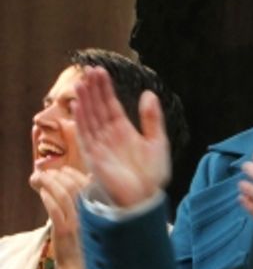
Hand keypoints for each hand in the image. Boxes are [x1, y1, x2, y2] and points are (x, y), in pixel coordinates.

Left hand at [28, 165, 88, 260]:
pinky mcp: (65, 231)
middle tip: (49, 173)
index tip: (63, 170)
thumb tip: (91, 176)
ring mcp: (78, 223)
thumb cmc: (84, 238)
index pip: (87, 184)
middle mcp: (90, 214)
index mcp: (98, 209)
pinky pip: (55, 212)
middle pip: (74, 187)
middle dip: (59, 176)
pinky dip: (48, 199)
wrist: (79, 263)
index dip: (74, 174)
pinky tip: (42, 193)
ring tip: (42, 179)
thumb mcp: (92, 216)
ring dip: (51, 183)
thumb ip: (91, 196)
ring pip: (64, 196)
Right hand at [74, 67, 170, 207]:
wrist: (145, 198)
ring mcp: (99, 145)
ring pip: (89, 118)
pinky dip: (81, 120)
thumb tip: (149, 93)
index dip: (105, 88)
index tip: (100, 71)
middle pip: (97, 107)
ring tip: (82, 82)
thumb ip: (152, 119)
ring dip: (85, 100)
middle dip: (93, 89)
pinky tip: (79, 105)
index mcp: (122, 130)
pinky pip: (85, 135)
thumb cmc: (151, 175)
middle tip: (89, 69)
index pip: (110, 104)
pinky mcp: (94, 157)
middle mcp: (108, 135)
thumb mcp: (157, 142)